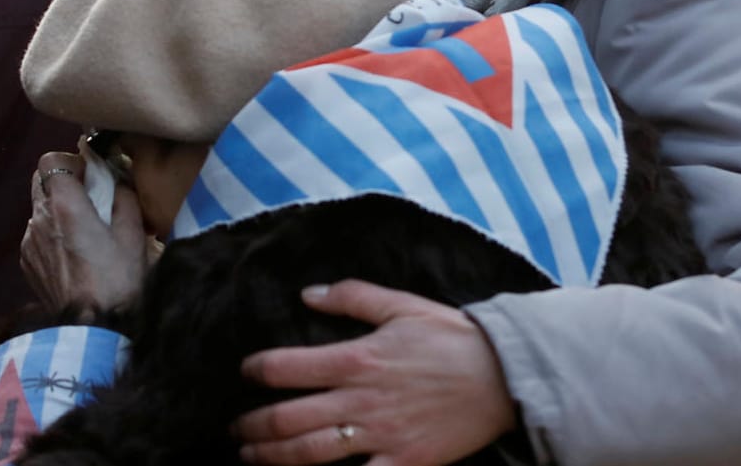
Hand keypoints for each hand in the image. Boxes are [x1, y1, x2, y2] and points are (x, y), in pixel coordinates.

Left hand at [21, 150, 153, 314]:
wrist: (94, 327)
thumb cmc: (117, 280)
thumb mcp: (133, 234)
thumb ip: (124, 197)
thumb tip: (119, 181)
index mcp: (64, 205)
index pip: (50, 160)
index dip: (70, 161)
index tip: (90, 175)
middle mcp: (40, 218)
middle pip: (40, 180)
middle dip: (63, 182)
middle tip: (89, 199)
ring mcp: (29, 241)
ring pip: (39, 209)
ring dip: (58, 210)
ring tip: (84, 232)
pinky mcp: (27, 262)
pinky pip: (37, 234)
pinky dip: (52, 234)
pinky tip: (73, 255)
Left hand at [231, 280, 514, 465]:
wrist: (505, 376)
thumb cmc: (451, 337)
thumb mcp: (400, 305)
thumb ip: (351, 296)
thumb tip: (307, 292)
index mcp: (356, 358)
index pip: (287, 367)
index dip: (256, 370)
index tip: (244, 372)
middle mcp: (361, 400)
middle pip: (288, 419)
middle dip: (253, 427)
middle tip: (235, 429)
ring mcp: (381, 436)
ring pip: (310, 454)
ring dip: (272, 458)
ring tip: (250, 457)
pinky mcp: (404, 462)